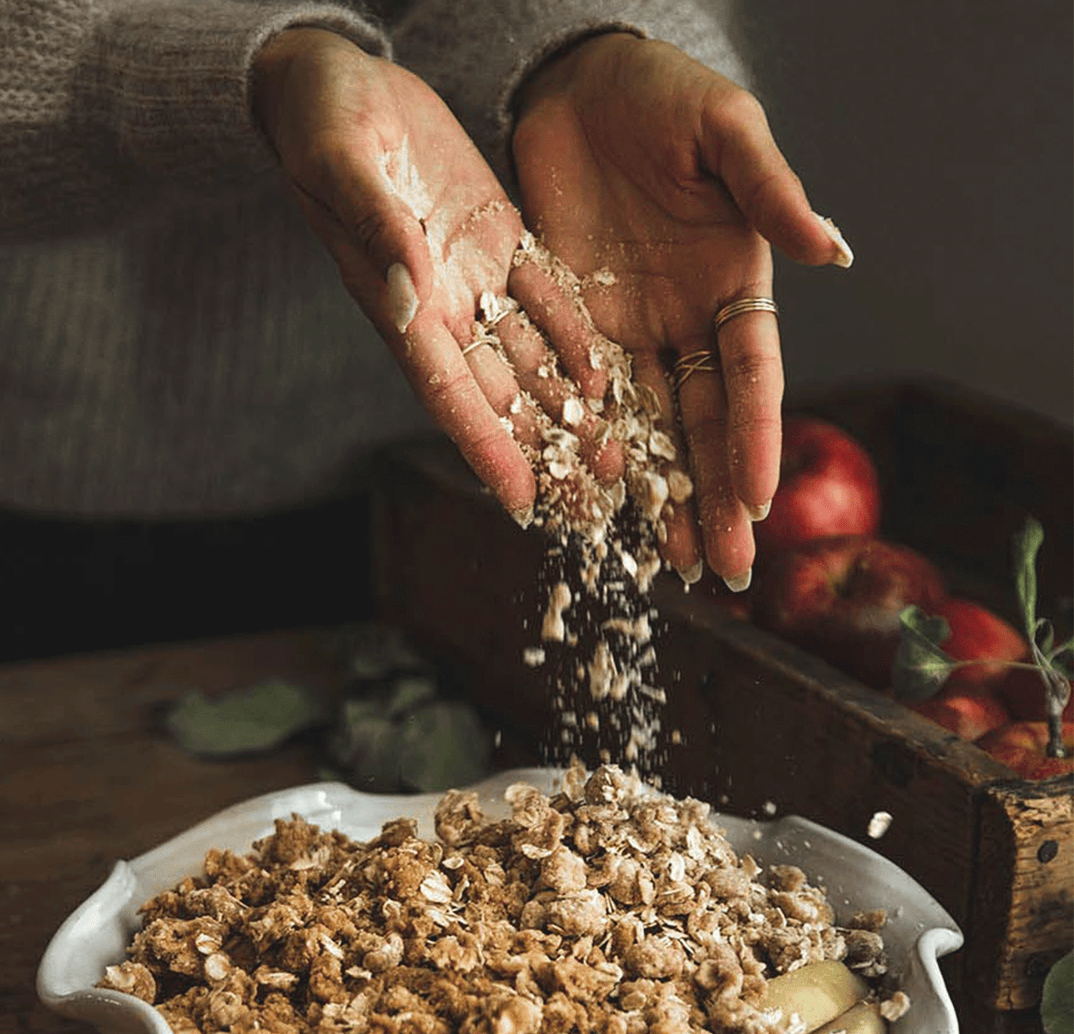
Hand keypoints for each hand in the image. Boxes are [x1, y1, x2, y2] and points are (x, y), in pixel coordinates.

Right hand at [252, 27, 614, 517]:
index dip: (484, 449)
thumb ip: (378, 228)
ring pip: (529, 358)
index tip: (521, 501)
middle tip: (593, 502)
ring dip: (570, 409)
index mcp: (397, 304)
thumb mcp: (342, 163)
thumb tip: (412, 293)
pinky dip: (574, 336)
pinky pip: (544, 297)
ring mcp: (471, 277)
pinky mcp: (497, 240)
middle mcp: (438, 306)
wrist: (333, 82)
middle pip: (499, 395)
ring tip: (617, 455)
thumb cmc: (320, 120)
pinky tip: (609, 373)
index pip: (448, 392)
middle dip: (544, 449)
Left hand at [511, 33, 851, 583]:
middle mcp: (685, 323)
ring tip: (662, 565)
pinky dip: (586, 455)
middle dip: (715, 498)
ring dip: (656, 498)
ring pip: (645, 431)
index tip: (761, 500)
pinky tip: (590, 506)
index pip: (751, 374)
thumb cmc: (664, 98)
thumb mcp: (724, 132)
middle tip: (725, 572)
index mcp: (735, 284)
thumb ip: (769, 190)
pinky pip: (578, 405)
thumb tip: (835, 252)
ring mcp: (627, 335)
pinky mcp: (570, 332)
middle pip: (704, 423)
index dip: (757, 437)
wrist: (577, 89)